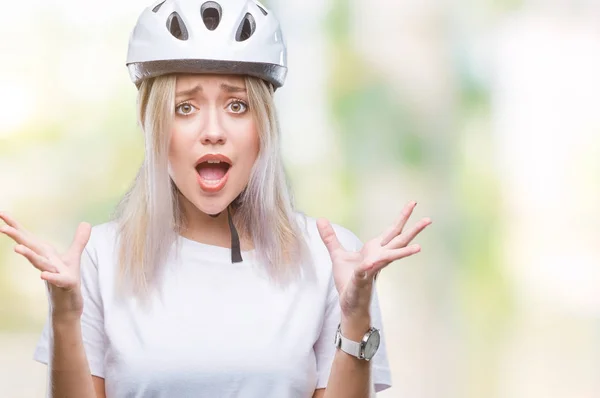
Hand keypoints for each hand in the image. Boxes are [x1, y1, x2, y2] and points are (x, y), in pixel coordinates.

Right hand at [0, 212, 90, 320]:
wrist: (68, 306)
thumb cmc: (67, 281)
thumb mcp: (74, 257)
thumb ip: (79, 240)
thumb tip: (86, 223)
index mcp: (46, 254)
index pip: (29, 238)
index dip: (16, 226)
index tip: (2, 213)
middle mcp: (46, 263)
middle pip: (31, 248)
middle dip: (17, 237)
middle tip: (1, 227)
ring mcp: (54, 274)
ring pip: (40, 263)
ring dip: (29, 256)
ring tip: (16, 248)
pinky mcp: (65, 284)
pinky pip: (57, 280)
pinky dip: (50, 277)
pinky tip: (43, 276)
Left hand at [317, 201, 430, 328]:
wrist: (348, 302)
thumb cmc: (347, 279)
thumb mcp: (336, 254)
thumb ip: (330, 238)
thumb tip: (320, 219)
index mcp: (375, 249)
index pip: (392, 230)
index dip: (402, 217)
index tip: (413, 203)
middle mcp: (378, 258)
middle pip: (398, 240)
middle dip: (413, 230)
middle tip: (428, 219)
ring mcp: (372, 269)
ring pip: (390, 257)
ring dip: (404, 252)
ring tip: (419, 248)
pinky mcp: (362, 281)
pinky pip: (364, 272)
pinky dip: (367, 267)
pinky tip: (369, 263)